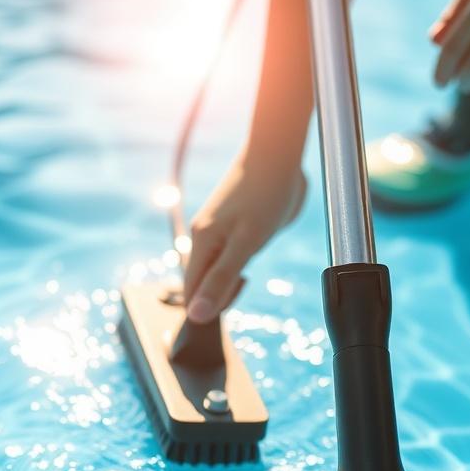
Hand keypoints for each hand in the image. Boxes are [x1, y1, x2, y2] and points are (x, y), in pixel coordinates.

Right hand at [183, 156, 305, 323]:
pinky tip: (247, 261)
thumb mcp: (246, 244)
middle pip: (200, 283)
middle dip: (219, 295)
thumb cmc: (265, 196)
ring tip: (247, 274)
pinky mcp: (233, 226)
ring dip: (227, 282)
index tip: (232, 304)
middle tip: (245, 282)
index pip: (191, 292)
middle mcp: (204, 237)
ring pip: (213, 270)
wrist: (278, 155)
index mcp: (201, 243)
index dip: (206, 309)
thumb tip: (197, 315)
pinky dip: (233, 268)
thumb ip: (221, 280)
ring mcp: (217, 230)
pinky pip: (224, 256)